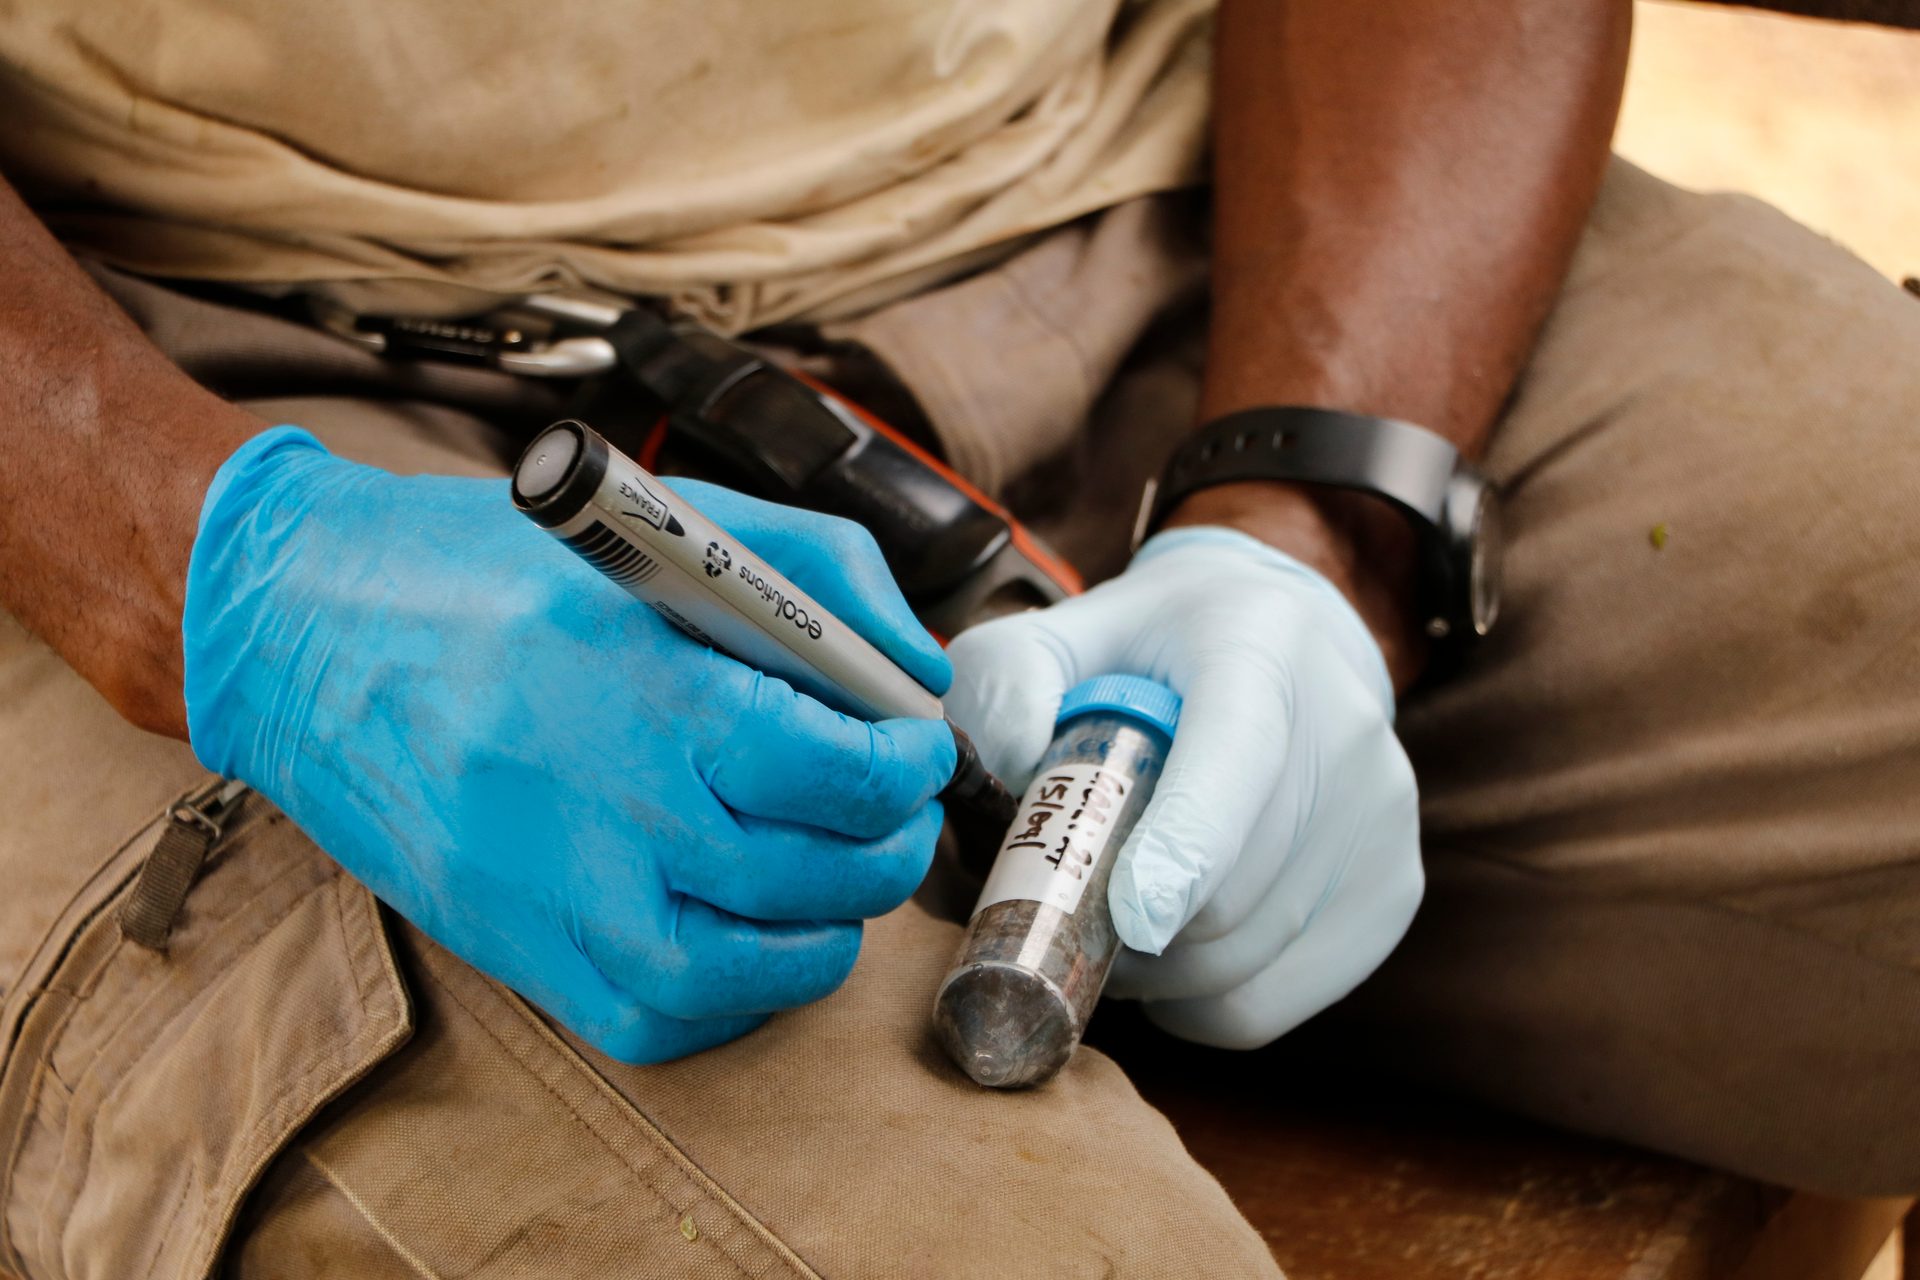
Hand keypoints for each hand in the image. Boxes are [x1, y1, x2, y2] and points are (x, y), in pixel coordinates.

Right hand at [183, 427, 955, 1062]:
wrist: (304, 633)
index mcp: (643, 684)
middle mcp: (603, 804)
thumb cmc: (493, 568)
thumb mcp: (668, 519)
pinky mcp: (517, 951)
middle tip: (890, 809)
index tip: (914, 747)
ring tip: (832, 871)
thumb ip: (819, 572)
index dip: (908, 765)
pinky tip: (748, 931)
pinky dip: (736, 996)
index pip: (837, 770)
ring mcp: (554, 895)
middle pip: (814, 875)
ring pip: (753, 971)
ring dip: (829, 929)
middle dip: (889, 846)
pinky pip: (662, 1024)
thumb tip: (915, 670)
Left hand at [945, 527, 1419, 1048]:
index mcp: (1259, 649)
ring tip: (1115, 917)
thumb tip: (1003, 767)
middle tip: (1068, 905)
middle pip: (1232, 892)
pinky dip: (1198, 1002)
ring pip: (1246, 959)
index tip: (1135, 917)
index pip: (1236, 765)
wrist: (1283, 646)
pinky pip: (1271, 1002)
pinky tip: (1170, 946)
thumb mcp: (1063, 633)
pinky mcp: (1394, 890)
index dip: (1187, 853)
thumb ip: (1006, 680)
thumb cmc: (1149, 652)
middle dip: (1129, 925)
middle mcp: (1345, 729)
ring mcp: (1383, 817)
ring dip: (1157, 971)